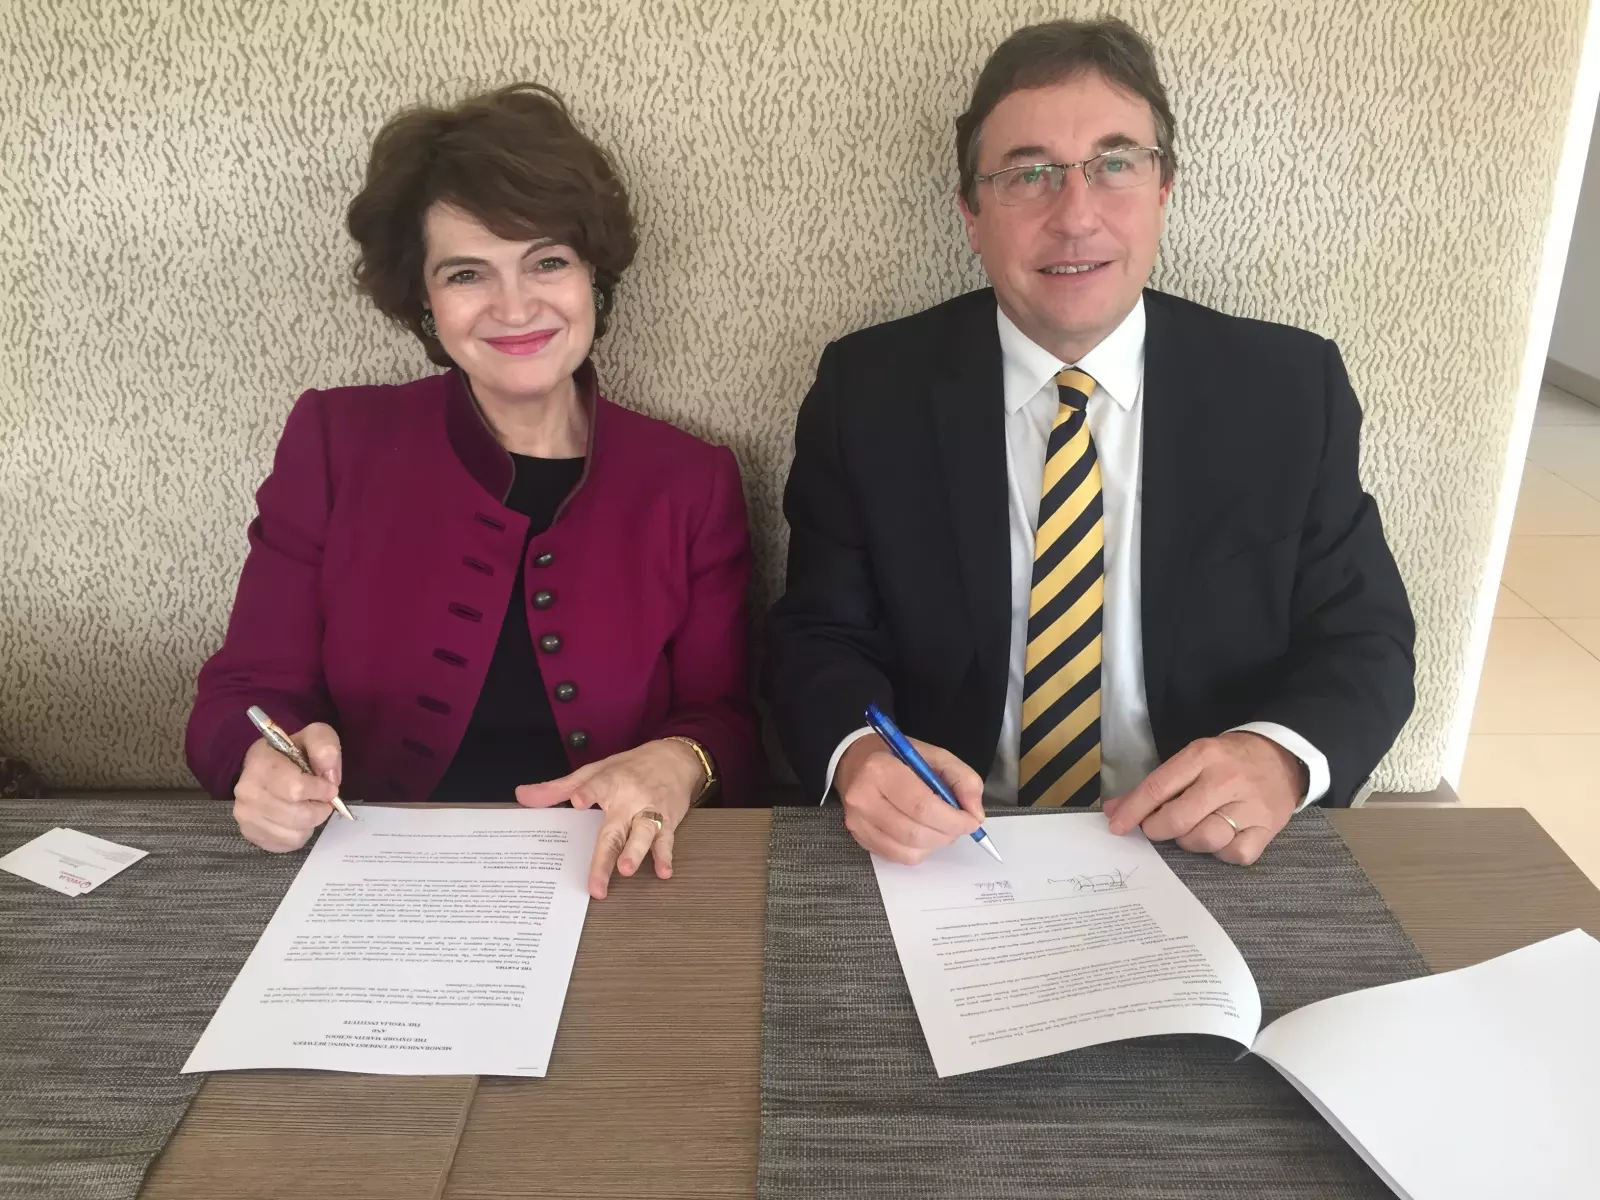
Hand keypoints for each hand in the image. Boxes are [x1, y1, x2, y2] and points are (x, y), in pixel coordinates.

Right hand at [233, 722, 339, 851]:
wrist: (270, 767)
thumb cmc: (295, 752)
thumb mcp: (315, 737)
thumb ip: (326, 747)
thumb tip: (328, 773)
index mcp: (260, 763)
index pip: (295, 788)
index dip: (320, 791)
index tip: (329, 787)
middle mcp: (246, 790)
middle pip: (296, 815)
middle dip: (319, 809)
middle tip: (321, 799)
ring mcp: (245, 815)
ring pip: (293, 833)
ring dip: (310, 822)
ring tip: (308, 806)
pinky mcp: (250, 833)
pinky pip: (286, 844)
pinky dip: (299, 834)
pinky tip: (296, 818)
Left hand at [515, 739, 705, 898]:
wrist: (677, 759)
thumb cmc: (631, 767)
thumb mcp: (595, 771)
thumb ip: (558, 788)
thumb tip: (522, 796)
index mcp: (611, 782)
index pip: (597, 786)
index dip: (588, 792)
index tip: (578, 801)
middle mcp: (631, 798)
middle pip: (615, 829)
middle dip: (605, 856)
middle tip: (596, 882)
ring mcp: (650, 811)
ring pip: (643, 833)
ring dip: (636, 852)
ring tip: (627, 869)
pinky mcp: (668, 821)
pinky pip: (666, 840)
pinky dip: (666, 856)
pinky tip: (663, 871)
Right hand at [835, 734, 984, 864]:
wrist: (855, 762)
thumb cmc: (898, 758)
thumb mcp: (935, 756)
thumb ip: (962, 779)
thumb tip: (975, 813)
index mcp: (881, 770)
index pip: (922, 806)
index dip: (953, 819)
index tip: (971, 820)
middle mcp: (863, 799)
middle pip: (915, 833)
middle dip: (947, 833)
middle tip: (960, 825)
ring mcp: (858, 822)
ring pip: (909, 850)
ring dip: (935, 843)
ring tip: (940, 826)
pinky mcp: (859, 839)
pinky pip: (899, 857)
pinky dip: (920, 850)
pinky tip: (922, 833)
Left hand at [1102, 732, 1302, 864]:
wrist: (1283, 756)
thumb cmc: (1229, 760)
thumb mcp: (1193, 759)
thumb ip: (1156, 785)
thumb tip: (1115, 811)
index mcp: (1202, 756)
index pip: (1158, 788)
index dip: (1133, 811)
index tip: (1116, 826)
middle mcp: (1226, 780)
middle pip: (1179, 819)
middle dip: (1157, 830)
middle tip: (1156, 829)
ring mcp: (1250, 806)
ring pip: (1205, 839)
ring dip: (1189, 841)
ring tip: (1193, 829)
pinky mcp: (1268, 828)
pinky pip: (1234, 854)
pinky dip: (1222, 853)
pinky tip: (1221, 839)